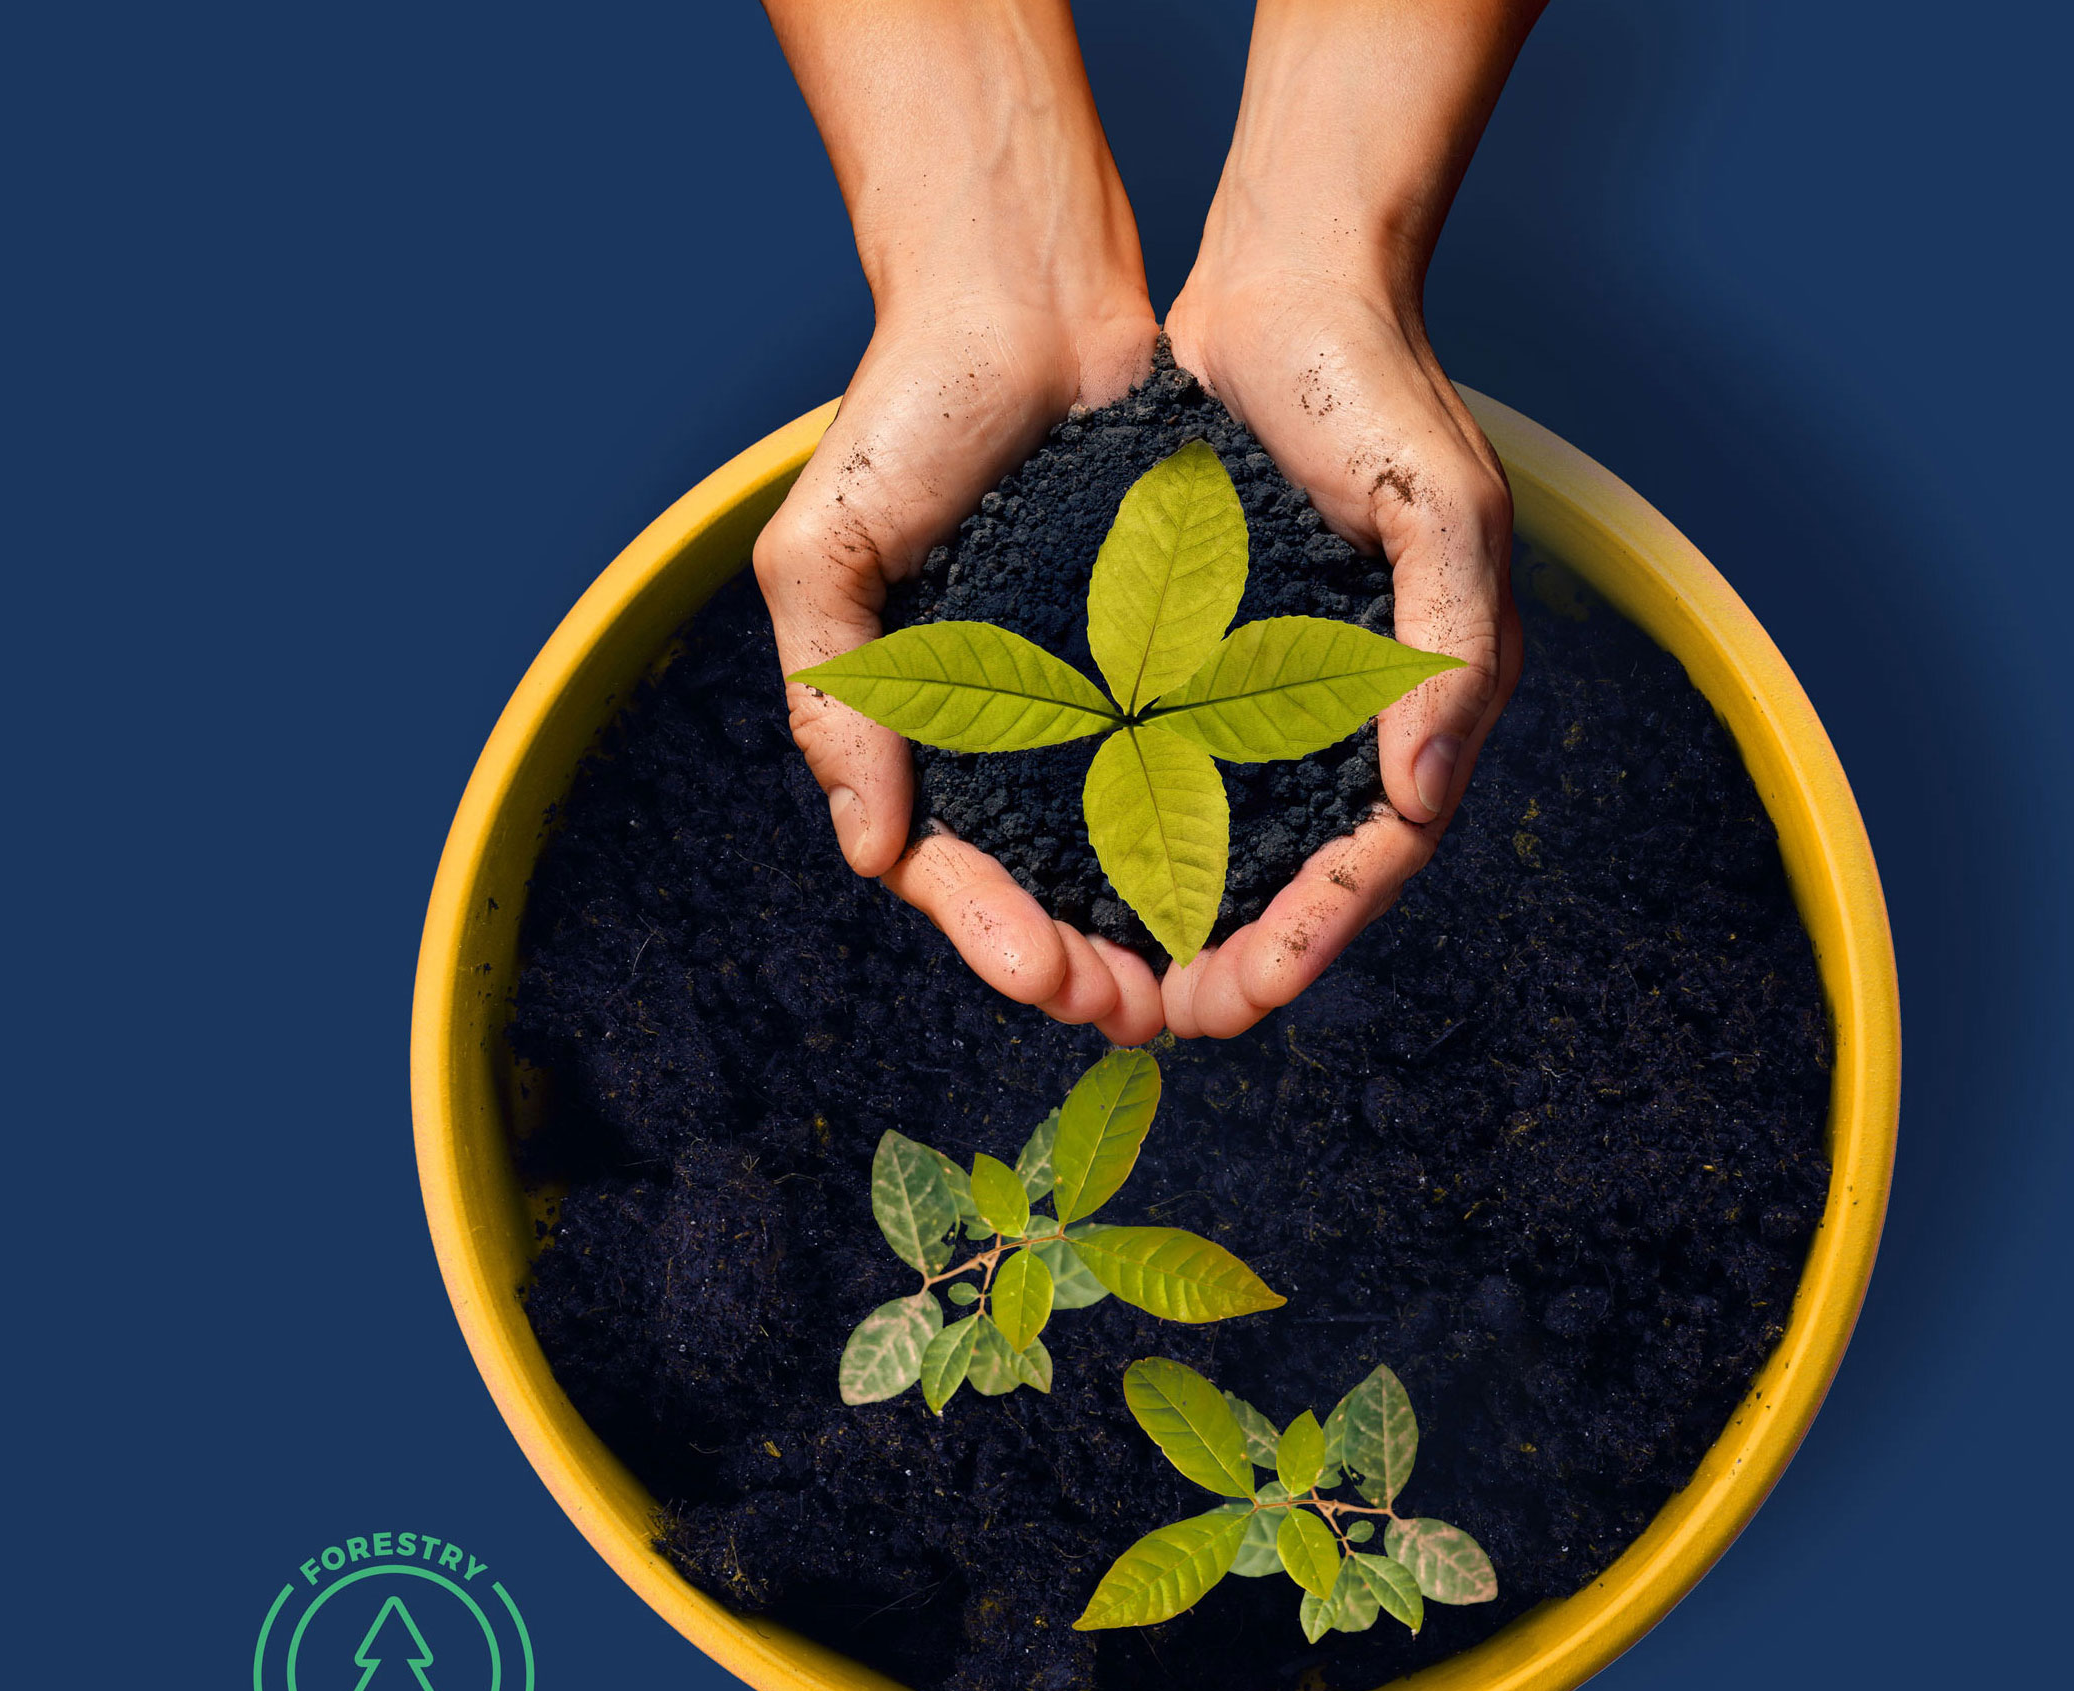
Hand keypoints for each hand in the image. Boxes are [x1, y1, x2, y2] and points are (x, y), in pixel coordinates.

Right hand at [755, 0, 1168, 1042]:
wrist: (1024, 296)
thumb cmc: (905, 414)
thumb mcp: (825, 552)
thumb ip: (835, 697)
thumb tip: (871, 849)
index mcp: (911, 727)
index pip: (946, 870)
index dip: (994, 936)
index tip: (1046, 975)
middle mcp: (999, 730)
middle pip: (1041, 887)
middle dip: (1084, 962)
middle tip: (1140, 1010)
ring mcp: (1085, 699)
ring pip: (1118, 850)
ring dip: (1153, 925)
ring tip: (1198, 980)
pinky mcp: (1164, 656)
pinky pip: (1188, 764)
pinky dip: (1209, 832)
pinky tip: (1249, 879)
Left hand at [1161, 274, 1520, 1038]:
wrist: (1286, 280)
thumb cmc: (1379, 387)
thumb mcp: (1443, 509)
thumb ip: (1445, 655)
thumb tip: (1415, 805)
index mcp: (1424, 697)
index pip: (1378, 856)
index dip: (1315, 936)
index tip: (1247, 994)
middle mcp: (1351, 709)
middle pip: (1298, 875)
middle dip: (1237, 958)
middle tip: (1162, 1018)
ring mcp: (1273, 685)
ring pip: (1229, 840)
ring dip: (1179, 919)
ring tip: (1113, 978)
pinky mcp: (1204, 653)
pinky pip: (1171, 767)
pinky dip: (1133, 830)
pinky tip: (1076, 873)